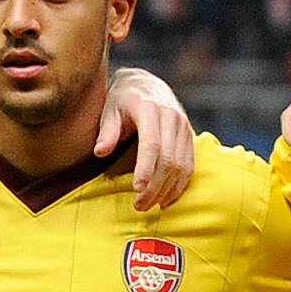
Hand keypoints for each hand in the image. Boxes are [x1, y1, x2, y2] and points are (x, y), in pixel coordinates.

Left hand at [107, 68, 197, 210]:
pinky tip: (166, 199)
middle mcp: (172, 116)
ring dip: (167, 189)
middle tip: (139, 206)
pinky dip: (179, 184)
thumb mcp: (109, 110)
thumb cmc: (121, 100)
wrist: (146, 85)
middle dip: (155, 186)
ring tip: (150, 205)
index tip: (136, 190)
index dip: (145, 169)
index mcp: (150, 108)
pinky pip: (189, 165)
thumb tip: (100, 152)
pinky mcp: (190, 136)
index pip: (152, 144)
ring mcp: (184, 126)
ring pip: (181, 165)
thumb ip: (107, 131)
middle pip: (168, 159)